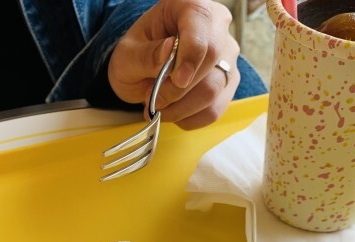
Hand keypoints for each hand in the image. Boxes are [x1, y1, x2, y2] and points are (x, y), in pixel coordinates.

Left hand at [108, 0, 239, 129]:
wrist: (143, 72)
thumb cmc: (137, 55)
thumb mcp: (127, 53)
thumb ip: (144, 54)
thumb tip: (167, 52)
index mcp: (190, 6)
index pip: (201, 22)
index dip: (192, 53)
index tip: (177, 80)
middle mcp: (216, 27)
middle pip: (212, 58)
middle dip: (179, 88)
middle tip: (154, 99)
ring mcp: (226, 57)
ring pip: (213, 89)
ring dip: (180, 108)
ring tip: (158, 106)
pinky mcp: (227, 84)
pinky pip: (214, 109)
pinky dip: (189, 119)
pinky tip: (173, 112)